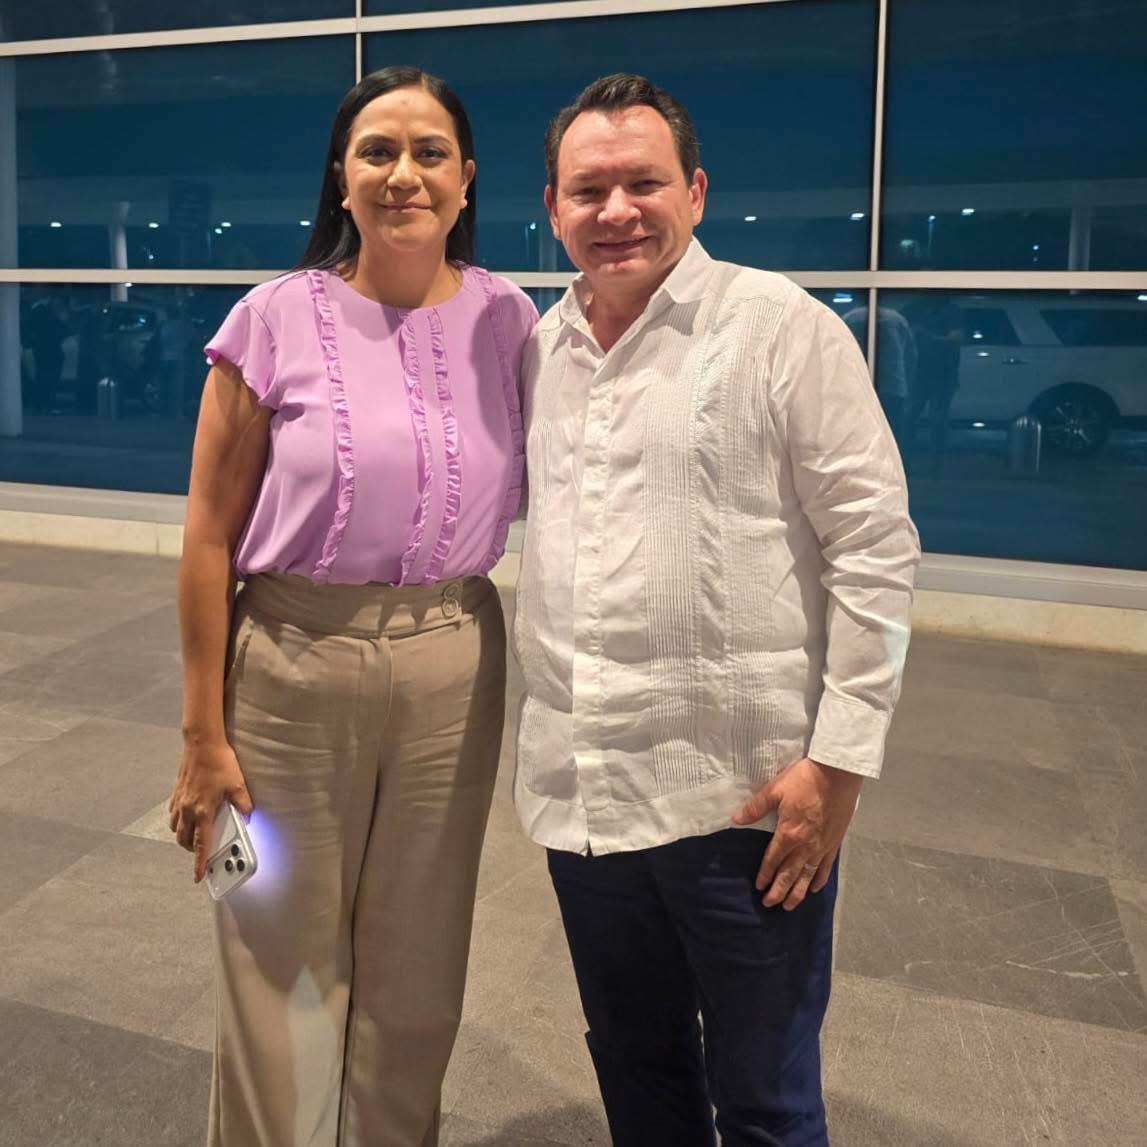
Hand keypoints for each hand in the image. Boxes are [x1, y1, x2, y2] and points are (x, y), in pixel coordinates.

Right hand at [168, 739, 253, 882]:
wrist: (201, 743)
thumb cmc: (219, 762)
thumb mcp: (238, 784)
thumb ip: (244, 803)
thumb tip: (249, 815)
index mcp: (203, 811)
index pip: (201, 844)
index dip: (200, 862)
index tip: (199, 876)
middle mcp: (187, 809)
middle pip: (184, 840)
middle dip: (191, 850)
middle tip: (202, 852)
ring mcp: (179, 801)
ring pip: (175, 829)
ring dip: (184, 836)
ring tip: (196, 835)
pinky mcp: (175, 793)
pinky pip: (172, 814)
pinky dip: (178, 821)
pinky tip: (189, 815)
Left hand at [731, 757, 862, 910]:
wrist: (838, 774)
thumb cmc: (804, 779)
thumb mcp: (775, 789)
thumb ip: (755, 807)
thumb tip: (736, 819)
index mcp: (788, 834)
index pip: (773, 860)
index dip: (765, 874)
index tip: (759, 887)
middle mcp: (805, 846)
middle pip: (789, 874)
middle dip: (778, 891)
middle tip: (769, 904)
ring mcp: (822, 846)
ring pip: (807, 876)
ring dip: (797, 892)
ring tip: (789, 906)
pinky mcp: (835, 843)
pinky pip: (826, 867)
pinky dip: (819, 880)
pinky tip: (814, 889)